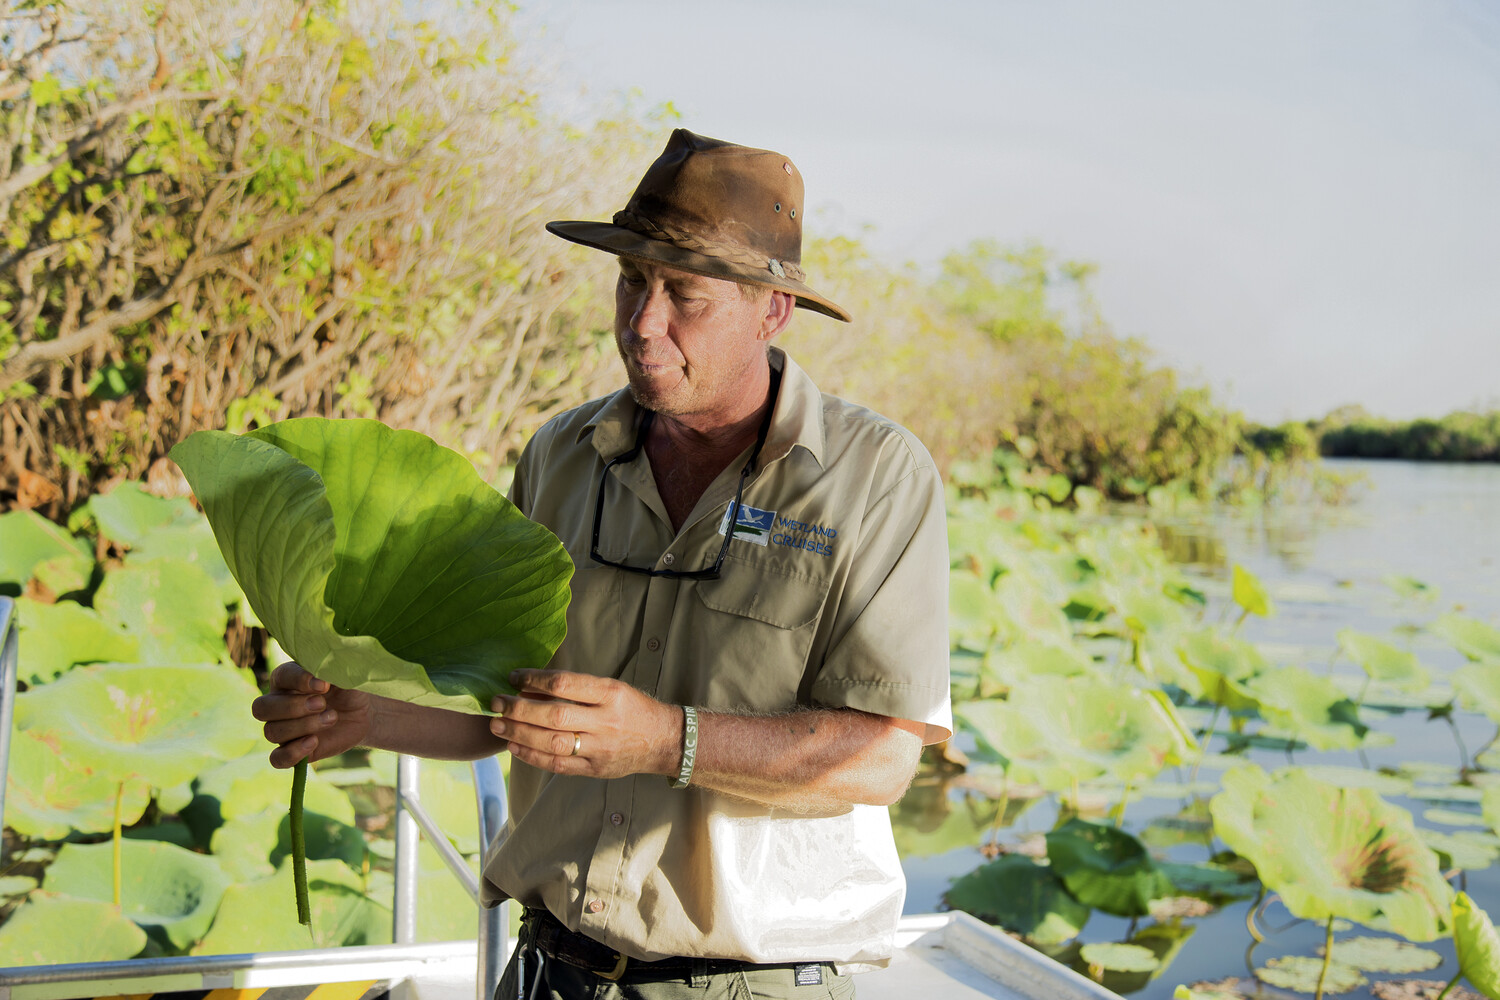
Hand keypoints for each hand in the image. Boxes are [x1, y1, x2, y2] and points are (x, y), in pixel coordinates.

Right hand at [251, 661, 373, 768]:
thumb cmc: (348, 688)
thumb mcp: (344, 675)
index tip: (324, 685)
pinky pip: (277, 759)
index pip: (280, 676)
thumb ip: (331, 671)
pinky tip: (314, 742)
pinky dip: (292, 753)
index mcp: (286, 679)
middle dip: (292, 707)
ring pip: (271, 732)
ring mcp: (282, 729)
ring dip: (302, 726)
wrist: (362, 712)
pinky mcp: (292, 750)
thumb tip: (320, 678)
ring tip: (331, 717)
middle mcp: (277, 704)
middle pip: (261, 708)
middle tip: (322, 703)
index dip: (299, 680)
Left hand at [491, 670, 680, 779]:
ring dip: (519, 733)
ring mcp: (601, 748)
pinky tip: (514, 746)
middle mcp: (606, 721)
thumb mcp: (612, 687)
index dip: (534, 679)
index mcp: (611, 694)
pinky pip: (558, 764)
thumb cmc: (632, 708)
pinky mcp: (595, 769)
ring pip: (553, 742)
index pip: (565, 684)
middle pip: (554, 715)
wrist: (663, 740)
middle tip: (496, 703)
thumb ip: (576, 688)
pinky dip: (532, 755)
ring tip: (498, 725)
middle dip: (519, 709)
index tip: (513, 677)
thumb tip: (530, 687)